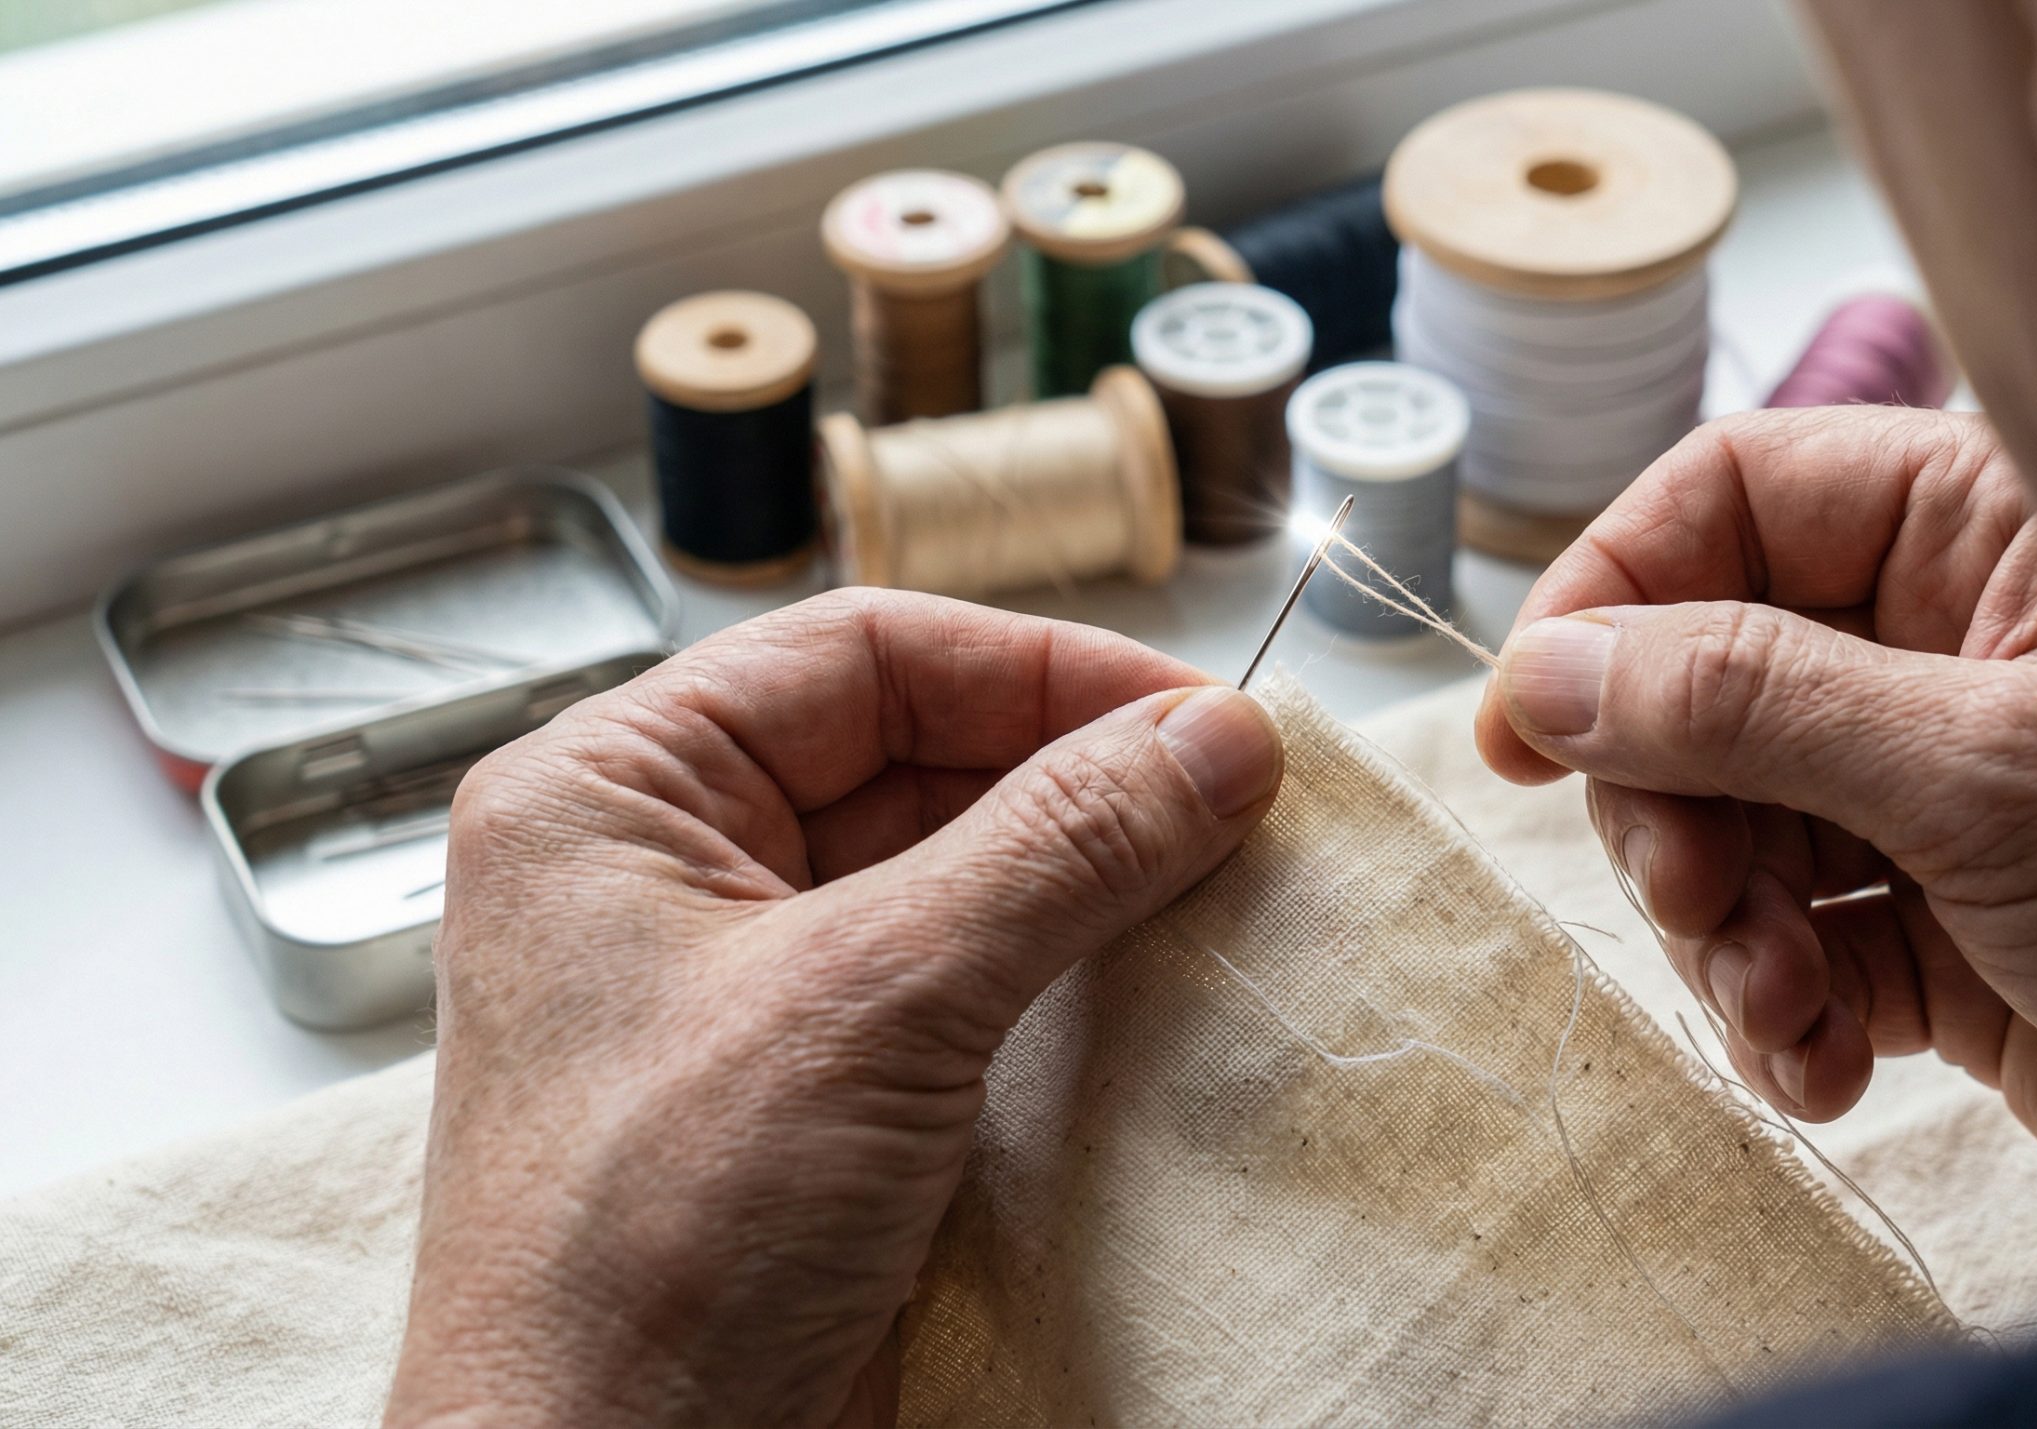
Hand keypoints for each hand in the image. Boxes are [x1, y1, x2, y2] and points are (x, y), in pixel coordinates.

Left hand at [383, 591, 1282, 1426]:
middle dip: (1077, 771)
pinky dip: (1065, 968)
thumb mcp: (871, 1002)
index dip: (1039, 667)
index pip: (860, 657)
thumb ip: (1055, 848)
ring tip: (1221, 873)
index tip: (1198, 713)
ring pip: (950, 867)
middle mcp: (668, 871)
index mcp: (610, 795)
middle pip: (913, 751)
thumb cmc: (652, 1249)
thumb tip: (1216, 740)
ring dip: (1086, 871)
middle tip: (1236, 800)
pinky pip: (960, 980)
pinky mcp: (815, 1091)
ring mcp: (743, 986)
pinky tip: (1162, 975)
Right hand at [1477, 407, 2036, 1228]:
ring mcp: (1938, 796)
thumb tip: (1550, 666)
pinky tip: (1823, 1067)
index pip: (1730, 501)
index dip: (1610, 600)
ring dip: (1722, 933)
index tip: (1524, 723)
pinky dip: (1777, 1012)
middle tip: (1692, 900)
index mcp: (1986, 534)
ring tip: (1782, 1007)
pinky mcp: (1940, 933)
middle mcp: (1950, 648)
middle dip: (1672, 807)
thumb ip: (1748, 702)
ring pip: (1729, 826)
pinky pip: (1787, 945)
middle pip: (1699, 682)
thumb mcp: (1985, 773)